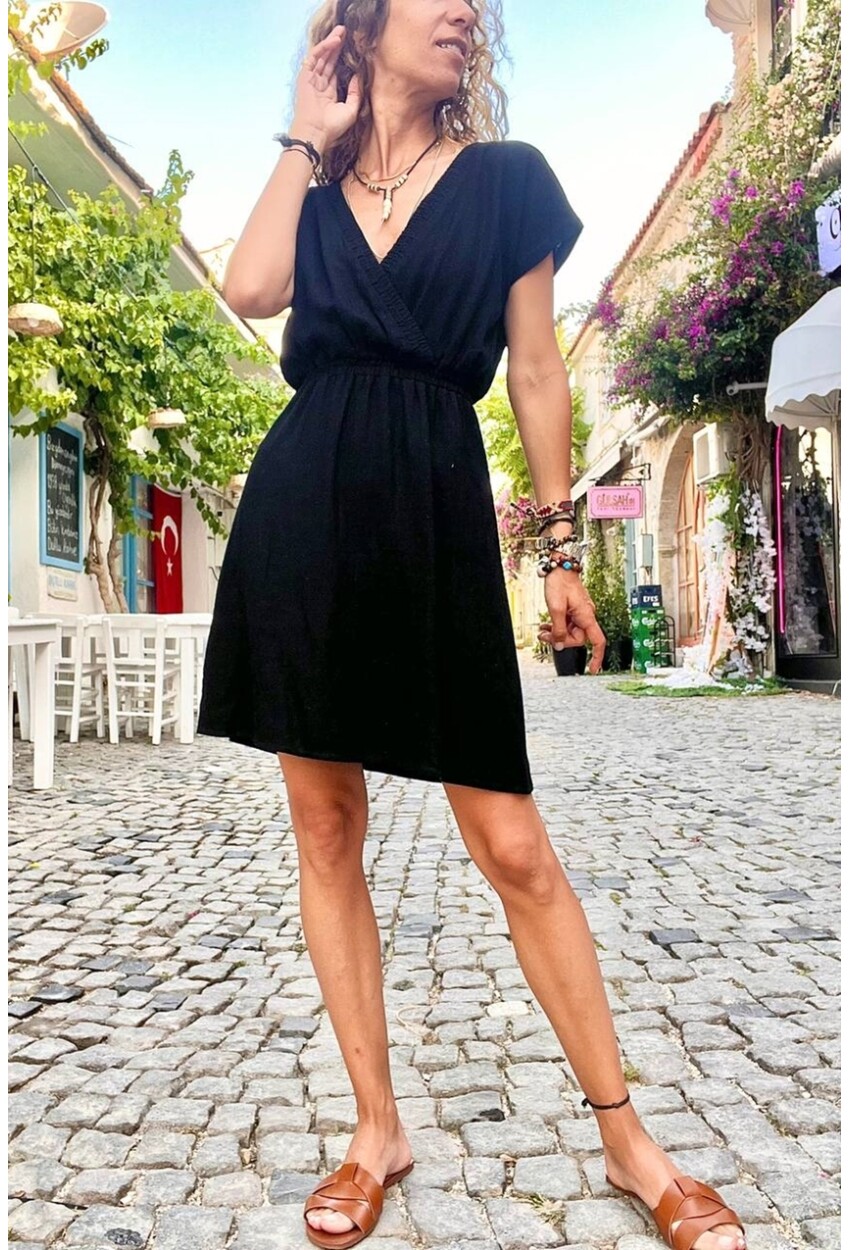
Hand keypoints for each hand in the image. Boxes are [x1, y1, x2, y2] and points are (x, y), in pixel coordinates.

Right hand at [292, 25, 361, 150]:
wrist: (316, 132)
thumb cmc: (332, 127)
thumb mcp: (351, 110)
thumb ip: (355, 93)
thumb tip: (358, 76)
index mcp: (328, 94)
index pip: (334, 71)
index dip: (342, 58)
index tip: (351, 48)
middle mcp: (319, 85)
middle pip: (328, 60)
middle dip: (336, 46)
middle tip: (346, 32)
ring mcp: (311, 80)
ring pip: (322, 56)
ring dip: (331, 42)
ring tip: (341, 31)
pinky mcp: (305, 77)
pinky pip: (314, 57)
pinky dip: (324, 48)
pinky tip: (334, 41)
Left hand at [540, 570, 606, 674]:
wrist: (559, 565)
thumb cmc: (560, 582)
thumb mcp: (555, 608)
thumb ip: (558, 629)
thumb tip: (558, 645)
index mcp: (587, 616)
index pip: (598, 642)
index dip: (597, 657)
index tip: (592, 669)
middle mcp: (586, 616)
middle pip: (577, 638)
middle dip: (560, 639)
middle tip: (544, 635)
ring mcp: (579, 613)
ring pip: (569, 631)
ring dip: (555, 633)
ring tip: (542, 630)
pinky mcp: (573, 609)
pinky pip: (566, 624)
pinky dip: (556, 626)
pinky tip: (546, 624)